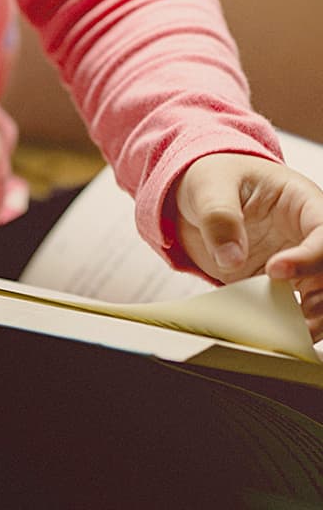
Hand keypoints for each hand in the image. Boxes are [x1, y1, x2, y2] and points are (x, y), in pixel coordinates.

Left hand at [176, 153, 322, 339]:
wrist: (200, 193)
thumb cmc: (212, 177)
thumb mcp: (209, 186)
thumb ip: (219, 217)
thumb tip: (229, 256)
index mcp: (301, 202)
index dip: (309, 256)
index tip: (276, 270)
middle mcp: (308, 236)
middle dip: (322, 295)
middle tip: (297, 312)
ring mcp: (298, 262)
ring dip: (316, 318)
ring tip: (290, 330)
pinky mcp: (281, 285)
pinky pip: (297, 308)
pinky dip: (291, 324)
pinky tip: (276, 334)